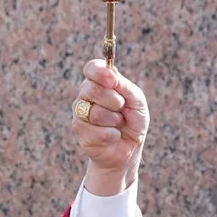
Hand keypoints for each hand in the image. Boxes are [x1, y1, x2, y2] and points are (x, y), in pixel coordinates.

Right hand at [71, 59, 149, 195]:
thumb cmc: (133, 122)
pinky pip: (96, 131)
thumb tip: (112, 75)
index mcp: (100, 82)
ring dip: (114, 120)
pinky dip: (112, 135)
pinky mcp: (79, 130)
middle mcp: (86, 94)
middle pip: (92, 89)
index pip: (92, 68)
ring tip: (118, 124)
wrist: (129, 149)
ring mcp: (80, 112)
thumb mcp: (137, 102)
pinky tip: (113, 136)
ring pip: (95, 112)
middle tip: (122, 109)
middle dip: (114, 101)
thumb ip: (126, 87)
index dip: (100, 72)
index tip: (112, 80)